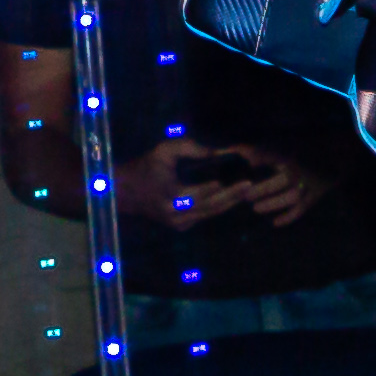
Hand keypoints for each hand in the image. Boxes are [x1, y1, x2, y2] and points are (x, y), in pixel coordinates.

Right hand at [136, 135, 266, 223]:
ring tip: (247, 191)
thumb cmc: (146, 167)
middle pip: (209, 207)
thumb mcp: (164, 151)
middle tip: (249, 186)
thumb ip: (189, 148)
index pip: (199, 194)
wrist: (126, 192)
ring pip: (210, 214)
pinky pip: (205, 216)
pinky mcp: (181, 227)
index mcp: (169, 197)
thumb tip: (216, 153)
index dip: (219, 188)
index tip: (238, 180)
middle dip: (232, 196)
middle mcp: (175, 215)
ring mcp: (178, 224)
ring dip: (230, 203)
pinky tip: (234, 197)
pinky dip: (219, 207)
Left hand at [209, 143, 329, 225]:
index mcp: (288, 154)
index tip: (237, 170)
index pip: (267, 156)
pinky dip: (288, 218)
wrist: (332, 155)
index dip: (252, 161)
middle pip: (277, 183)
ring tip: (256, 208)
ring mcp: (307, 185)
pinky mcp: (314, 196)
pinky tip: (275, 223)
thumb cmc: (301, 147)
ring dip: (271, 204)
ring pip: (288, 198)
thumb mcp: (281, 143)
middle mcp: (298, 170)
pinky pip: (300, 210)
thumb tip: (232, 149)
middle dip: (259, 191)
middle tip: (244, 196)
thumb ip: (257, 149)